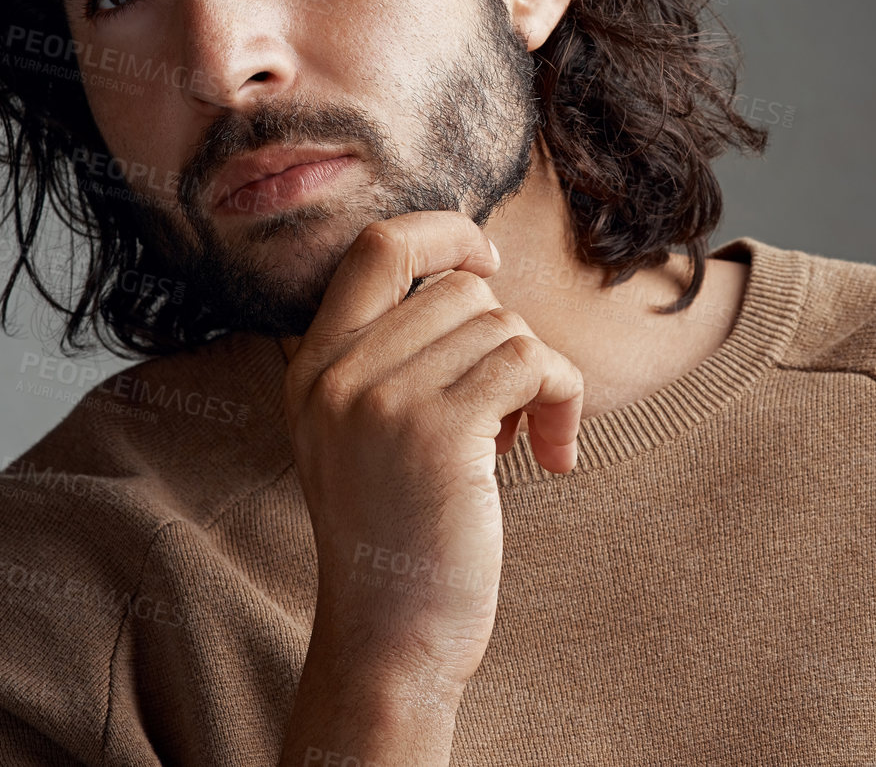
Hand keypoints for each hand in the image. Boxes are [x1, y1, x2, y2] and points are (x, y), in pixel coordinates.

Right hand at [280, 210, 583, 694]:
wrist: (391, 641)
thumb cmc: (400, 538)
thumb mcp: (364, 435)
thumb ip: (392, 357)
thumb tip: (473, 275)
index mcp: (311, 367)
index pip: (377, 245)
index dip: (444, 234)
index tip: (486, 267)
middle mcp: (335, 375)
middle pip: (458, 288)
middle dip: (506, 336)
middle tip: (513, 407)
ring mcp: (381, 401)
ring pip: (502, 325)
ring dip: (539, 377)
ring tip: (525, 440)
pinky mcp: (439, 432)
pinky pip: (532, 363)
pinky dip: (563, 399)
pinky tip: (553, 455)